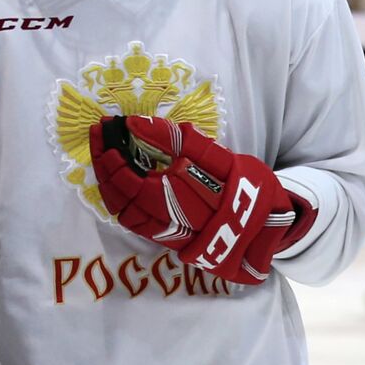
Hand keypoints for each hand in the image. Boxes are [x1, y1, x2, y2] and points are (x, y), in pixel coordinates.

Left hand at [89, 115, 305, 284]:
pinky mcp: (167, 240)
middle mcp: (170, 224)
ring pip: (123, 213)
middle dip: (104, 166)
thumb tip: (138, 123)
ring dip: (107, 183)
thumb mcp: (224, 159)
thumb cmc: (248, 190)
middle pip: (122, 198)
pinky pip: (133, 223)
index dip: (114, 160)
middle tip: (99, 135)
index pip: (133, 184)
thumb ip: (182, 142)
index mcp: (183, 203)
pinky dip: (118, 199)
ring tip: (103, 152)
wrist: (265, 232)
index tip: (108, 131)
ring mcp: (167, 235)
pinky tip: (116, 178)